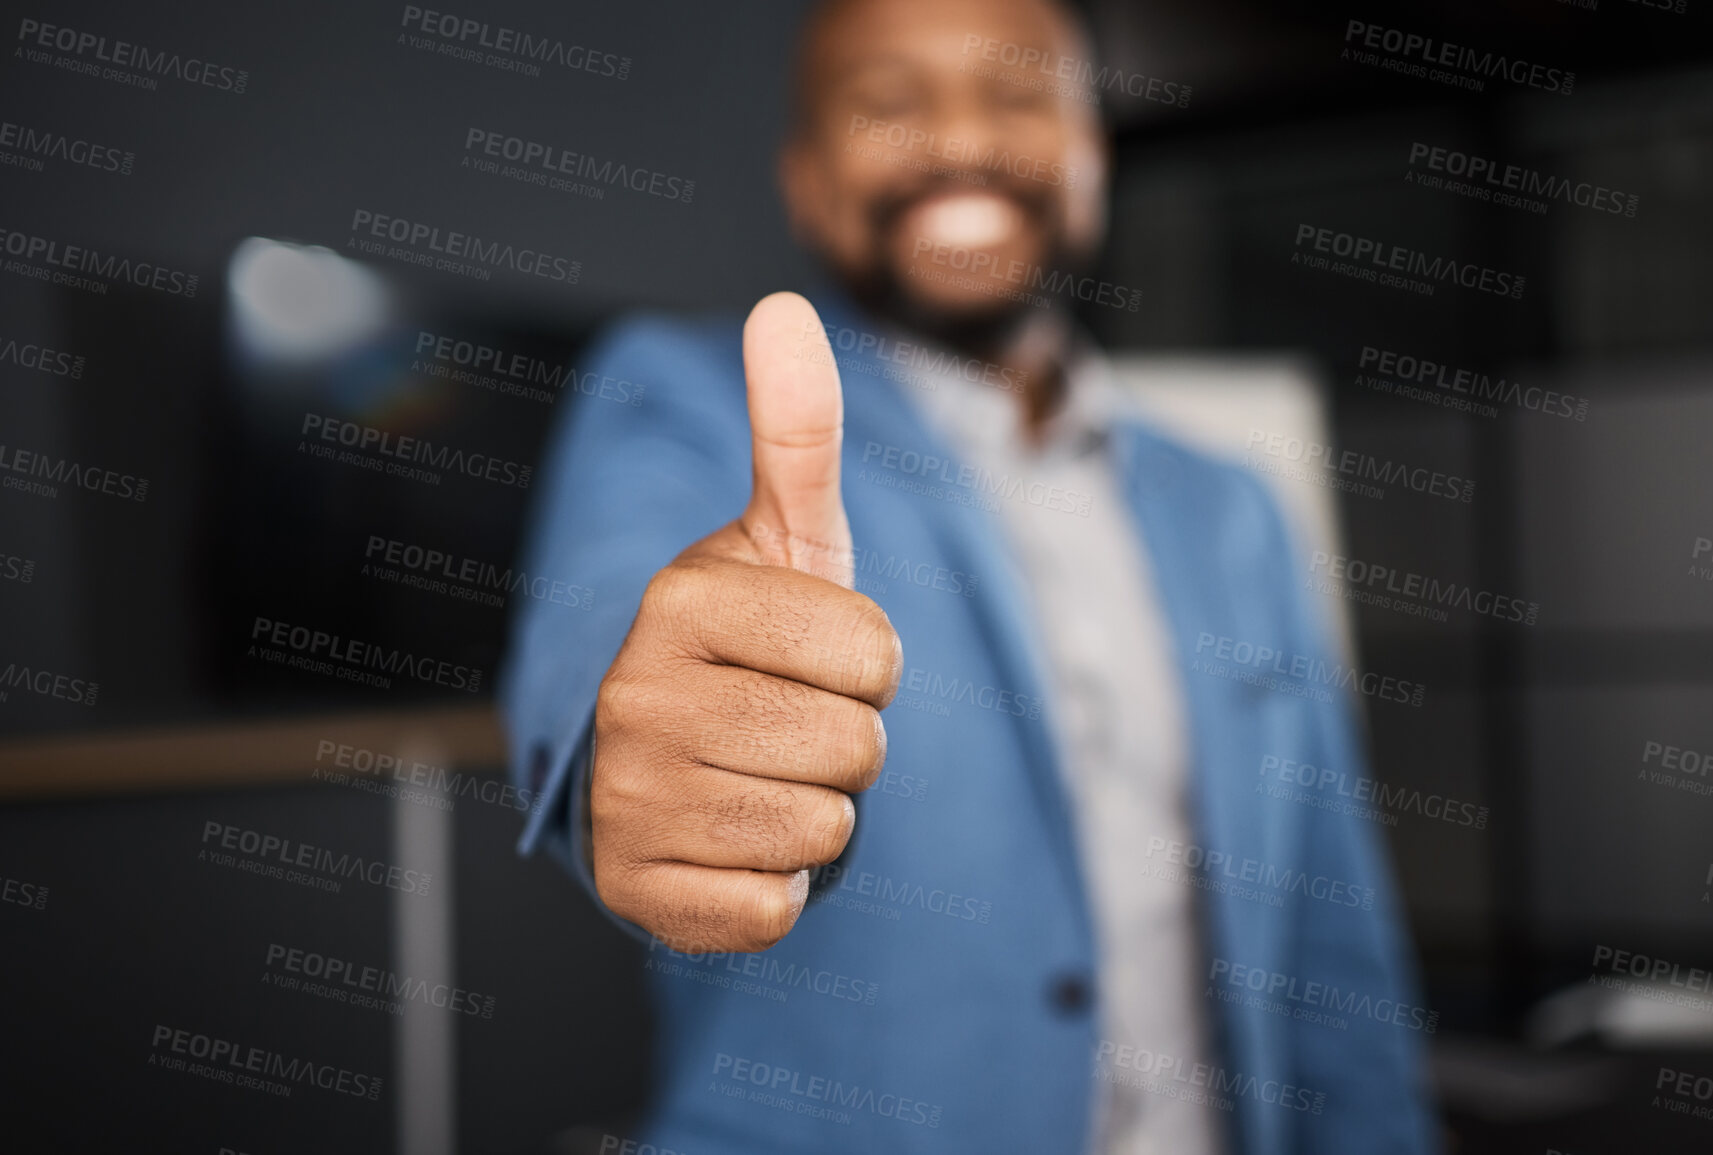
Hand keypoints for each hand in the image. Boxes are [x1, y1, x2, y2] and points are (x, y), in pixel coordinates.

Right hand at [589, 292, 901, 952]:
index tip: (815, 658)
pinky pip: (774, 907)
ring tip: (760, 775)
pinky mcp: (635, 891)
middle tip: (788, 722)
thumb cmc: (752, 643)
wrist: (665, 757)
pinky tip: (731, 840)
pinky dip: (775, 885)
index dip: (870, 664)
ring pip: (822, 829)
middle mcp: (635, 697)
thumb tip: (784, 305)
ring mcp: (626, 799)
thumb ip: (796, 432)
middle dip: (848, 742)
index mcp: (681, 599)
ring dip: (816, 810)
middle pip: (855, 749)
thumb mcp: (784, 538)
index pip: (875, 653)